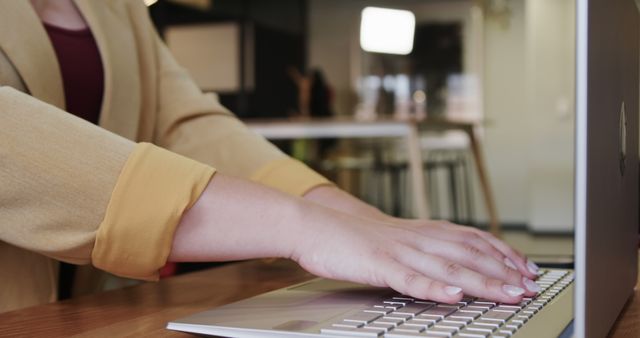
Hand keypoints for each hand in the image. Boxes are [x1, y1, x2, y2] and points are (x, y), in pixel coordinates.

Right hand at [289, 209, 539, 303]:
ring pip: (447, 266)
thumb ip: (424, 249)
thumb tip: (452, 266)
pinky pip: (409, 278)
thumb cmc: (353, 237)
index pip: (472, 239)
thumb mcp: (396, 239)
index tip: (528, 268)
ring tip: (508, 293)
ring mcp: (398, 251)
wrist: (315, 225)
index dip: (503, 253)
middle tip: (530, 285)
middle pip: (468, 253)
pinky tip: (454, 297)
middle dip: (504, 270)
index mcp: (422, 231)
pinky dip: (433, 288)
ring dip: (481, 281)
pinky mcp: (378, 263)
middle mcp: (416, 238)